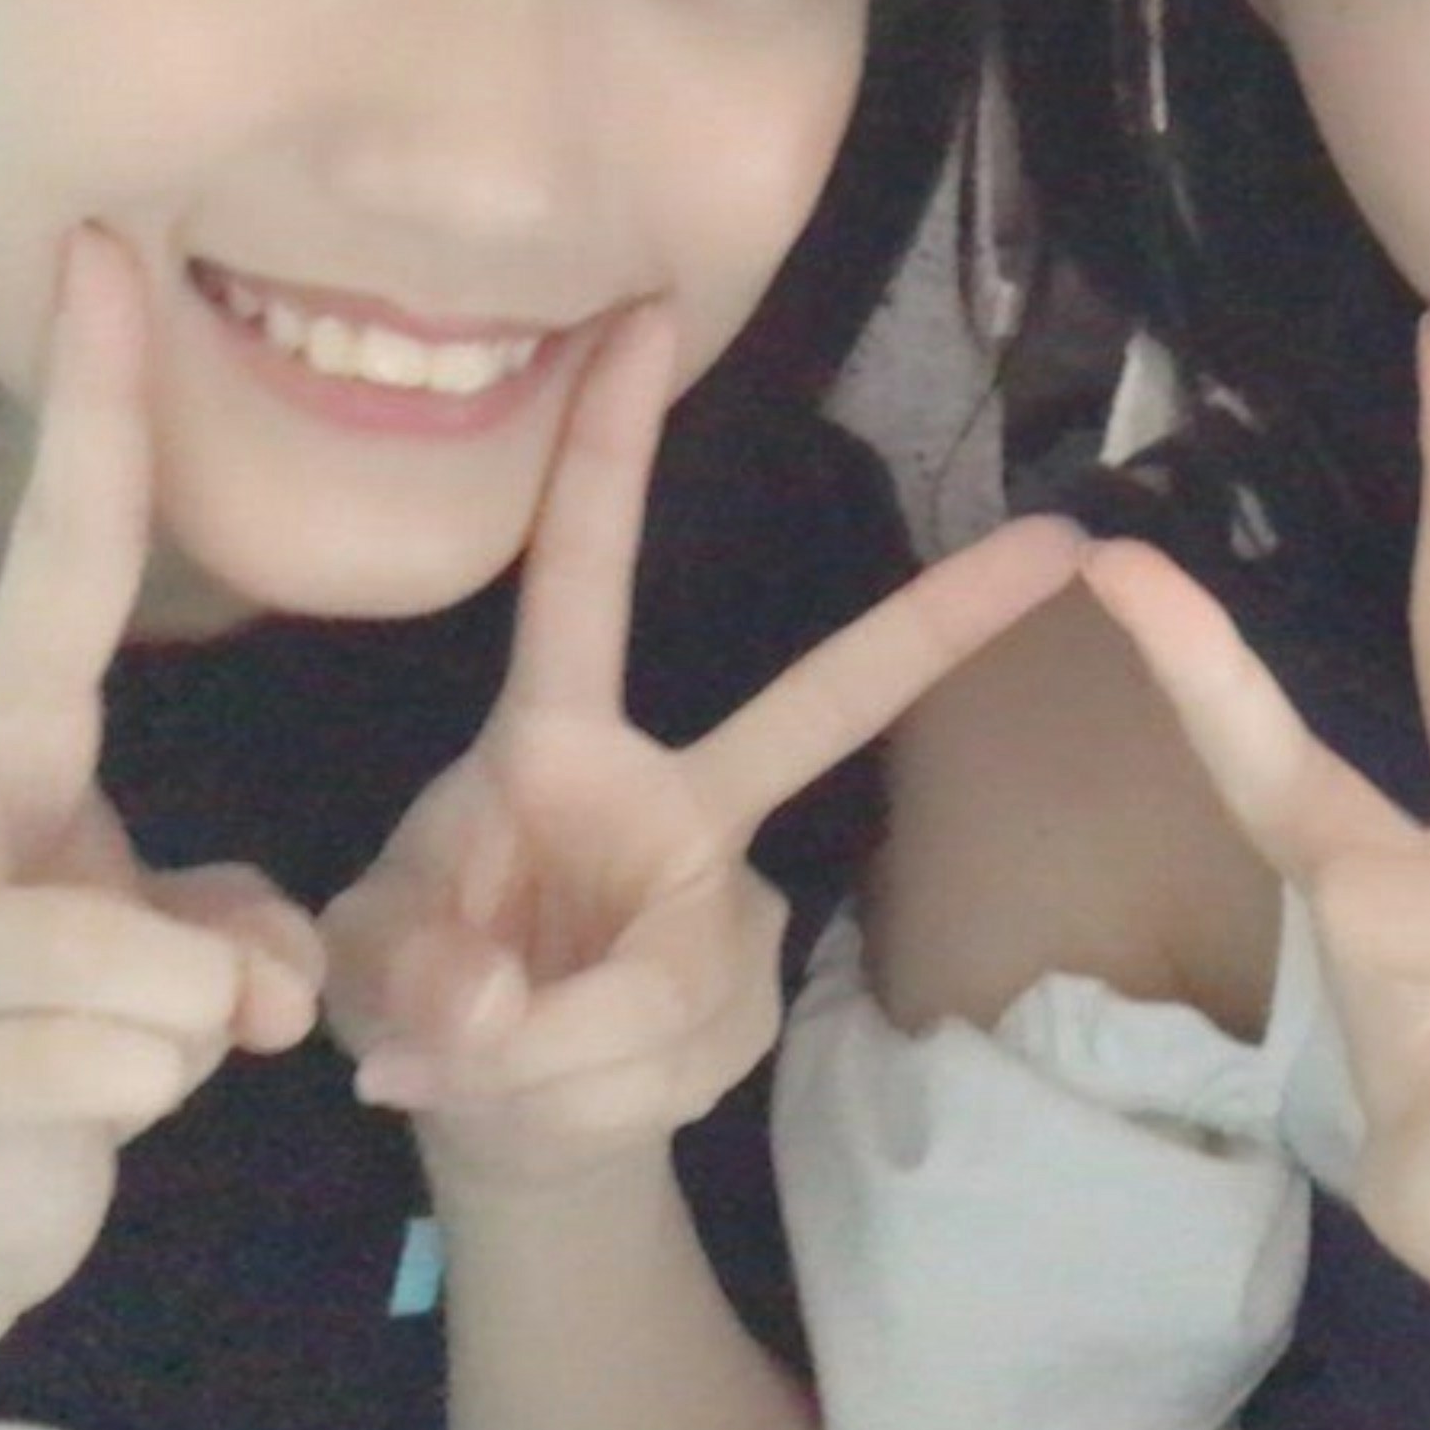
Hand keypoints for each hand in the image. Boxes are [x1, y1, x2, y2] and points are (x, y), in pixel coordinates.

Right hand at [0, 230, 319, 1315]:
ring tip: (142, 1053)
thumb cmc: (77, 1033)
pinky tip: (90, 1118)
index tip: (83, 258)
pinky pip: (114, 1067)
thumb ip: (230, 921)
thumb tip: (250, 986)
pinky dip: (158, 1095)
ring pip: (122, 954)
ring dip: (191, 1012)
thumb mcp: (179, 947)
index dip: (78, 423)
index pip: (37, 574)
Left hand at [321, 305, 1081, 1193]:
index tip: (646, 311)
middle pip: (817, 704)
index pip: (580, 573)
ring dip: (543, 1055)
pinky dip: (564, 1104)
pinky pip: (657, 1064)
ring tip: (476, 1074)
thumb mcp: (366, 971)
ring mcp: (726, 904)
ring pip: (667, 978)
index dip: (607, 446)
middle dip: (935, 623)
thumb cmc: (424, 993)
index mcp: (556, 740)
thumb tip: (485, 1008)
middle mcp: (666, 800)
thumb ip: (417, 977)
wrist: (502, 1118)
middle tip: (1063, 540)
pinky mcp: (746, 1004)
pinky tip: (545, 1101)